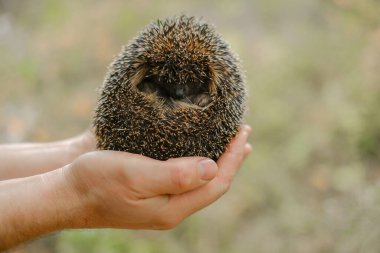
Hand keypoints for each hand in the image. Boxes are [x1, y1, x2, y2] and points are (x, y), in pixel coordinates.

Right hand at [62, 125, 251, 229]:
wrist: (66, 195)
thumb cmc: (96, 182)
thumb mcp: (136, 175)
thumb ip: (176, 175)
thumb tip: (212, 167)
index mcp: (172, 207)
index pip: (216, 182)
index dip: (234, 158)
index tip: (243, 133)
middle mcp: (171, 209)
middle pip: (212, 184)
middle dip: (231, 160)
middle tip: (242, 136)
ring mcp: (161, 203)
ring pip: (200, 182)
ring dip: (217, 161)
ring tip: (228, 145)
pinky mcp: (150, 194)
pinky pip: (184, 179)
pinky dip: (198, 163)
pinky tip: (196, 152)